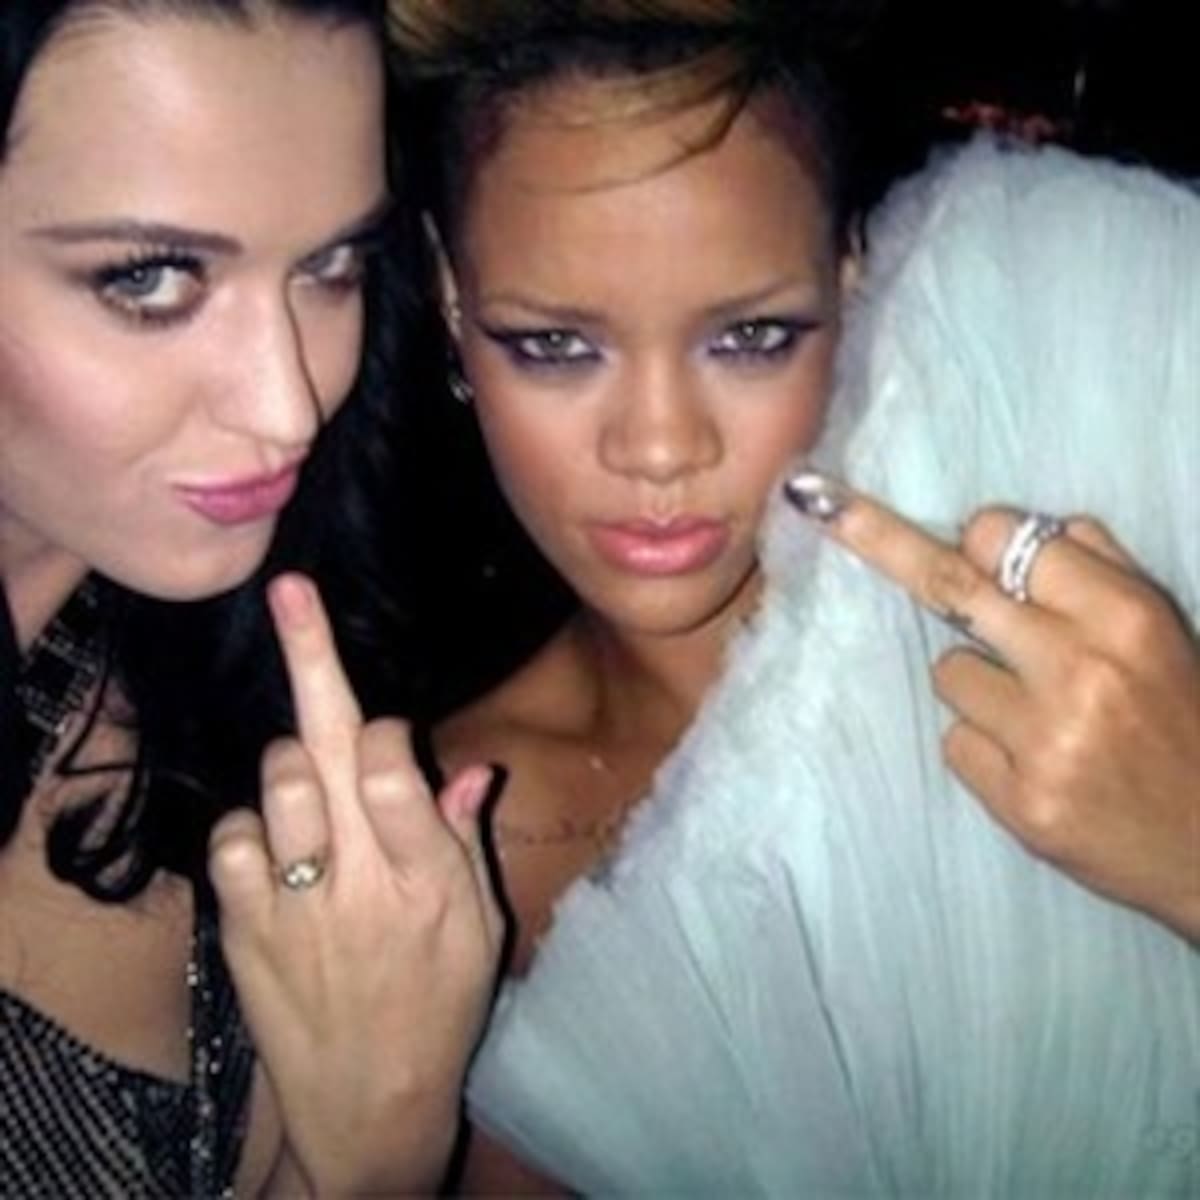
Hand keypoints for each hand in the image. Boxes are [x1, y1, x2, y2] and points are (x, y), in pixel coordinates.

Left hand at [209, 573, 503, 1194]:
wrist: (369, 1107)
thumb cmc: (440, 1008)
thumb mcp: (480, 928)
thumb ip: (466, 841)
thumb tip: (469, 769)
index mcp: (425, 879)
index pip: (387, 765)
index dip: (380, 726)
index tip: (382, 727)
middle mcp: (356, 881)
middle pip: (322, 748)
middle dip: (309, 657)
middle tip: (291, 590)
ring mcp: (291, 903)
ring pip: (273, 781)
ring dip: (293, 762)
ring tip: (314, 794)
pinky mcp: (244, 928)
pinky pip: (231, 840)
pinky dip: (253, 827)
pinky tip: (278, 851)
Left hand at [787, 472, 1199, 941]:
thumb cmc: (1186, 720)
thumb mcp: (1164, 628)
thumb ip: (1098, 568)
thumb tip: (1017, 528)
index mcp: (1122, 616)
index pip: (1002, 537)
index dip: (980, 538)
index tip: (970, 544)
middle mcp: (1078, 669)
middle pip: (947, 584)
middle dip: (877, 538)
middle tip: (821, 500)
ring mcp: (1042, 739)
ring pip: (947, 672)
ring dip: (975, 683)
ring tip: (1037, 714)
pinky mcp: (1017, 800)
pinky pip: (953, 740)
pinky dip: (981, 746)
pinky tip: (1031, 761)